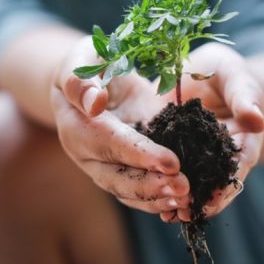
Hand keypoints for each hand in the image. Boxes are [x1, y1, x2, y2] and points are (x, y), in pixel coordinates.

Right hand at [51, 37, 190, 213]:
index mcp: (76, 128)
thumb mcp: (80, 61)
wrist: (89, 81)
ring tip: (187, 201)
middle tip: (184, 188)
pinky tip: (186, 202)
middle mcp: (90, 155)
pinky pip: (142, 190)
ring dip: (159, 199)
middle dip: (152, 187)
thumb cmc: (85, 63)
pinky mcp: (128, 167)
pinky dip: (162, 198)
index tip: (171, 162)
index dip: (140, 154)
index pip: (110, 144)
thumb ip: (82, 81)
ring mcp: (109, 165)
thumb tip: (95, 102)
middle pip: (117, 179)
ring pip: (130, 192)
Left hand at [161, 44, 263, 222]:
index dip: (226, 186)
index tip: (213, 200)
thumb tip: (257, 120)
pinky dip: (161, 185)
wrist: (200, 71)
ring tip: (167, 215)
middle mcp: (220, 156)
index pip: (238, 167)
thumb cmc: (225, 71)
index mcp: (242, 141)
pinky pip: (167, 172)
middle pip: (215, 184)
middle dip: (202, 202)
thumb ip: (244, 96)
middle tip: (186, 215)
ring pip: (191, 184)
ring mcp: (196, 158)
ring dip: (180, 200)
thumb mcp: (235, 76)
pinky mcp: (171, 153)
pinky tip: (147, 197)